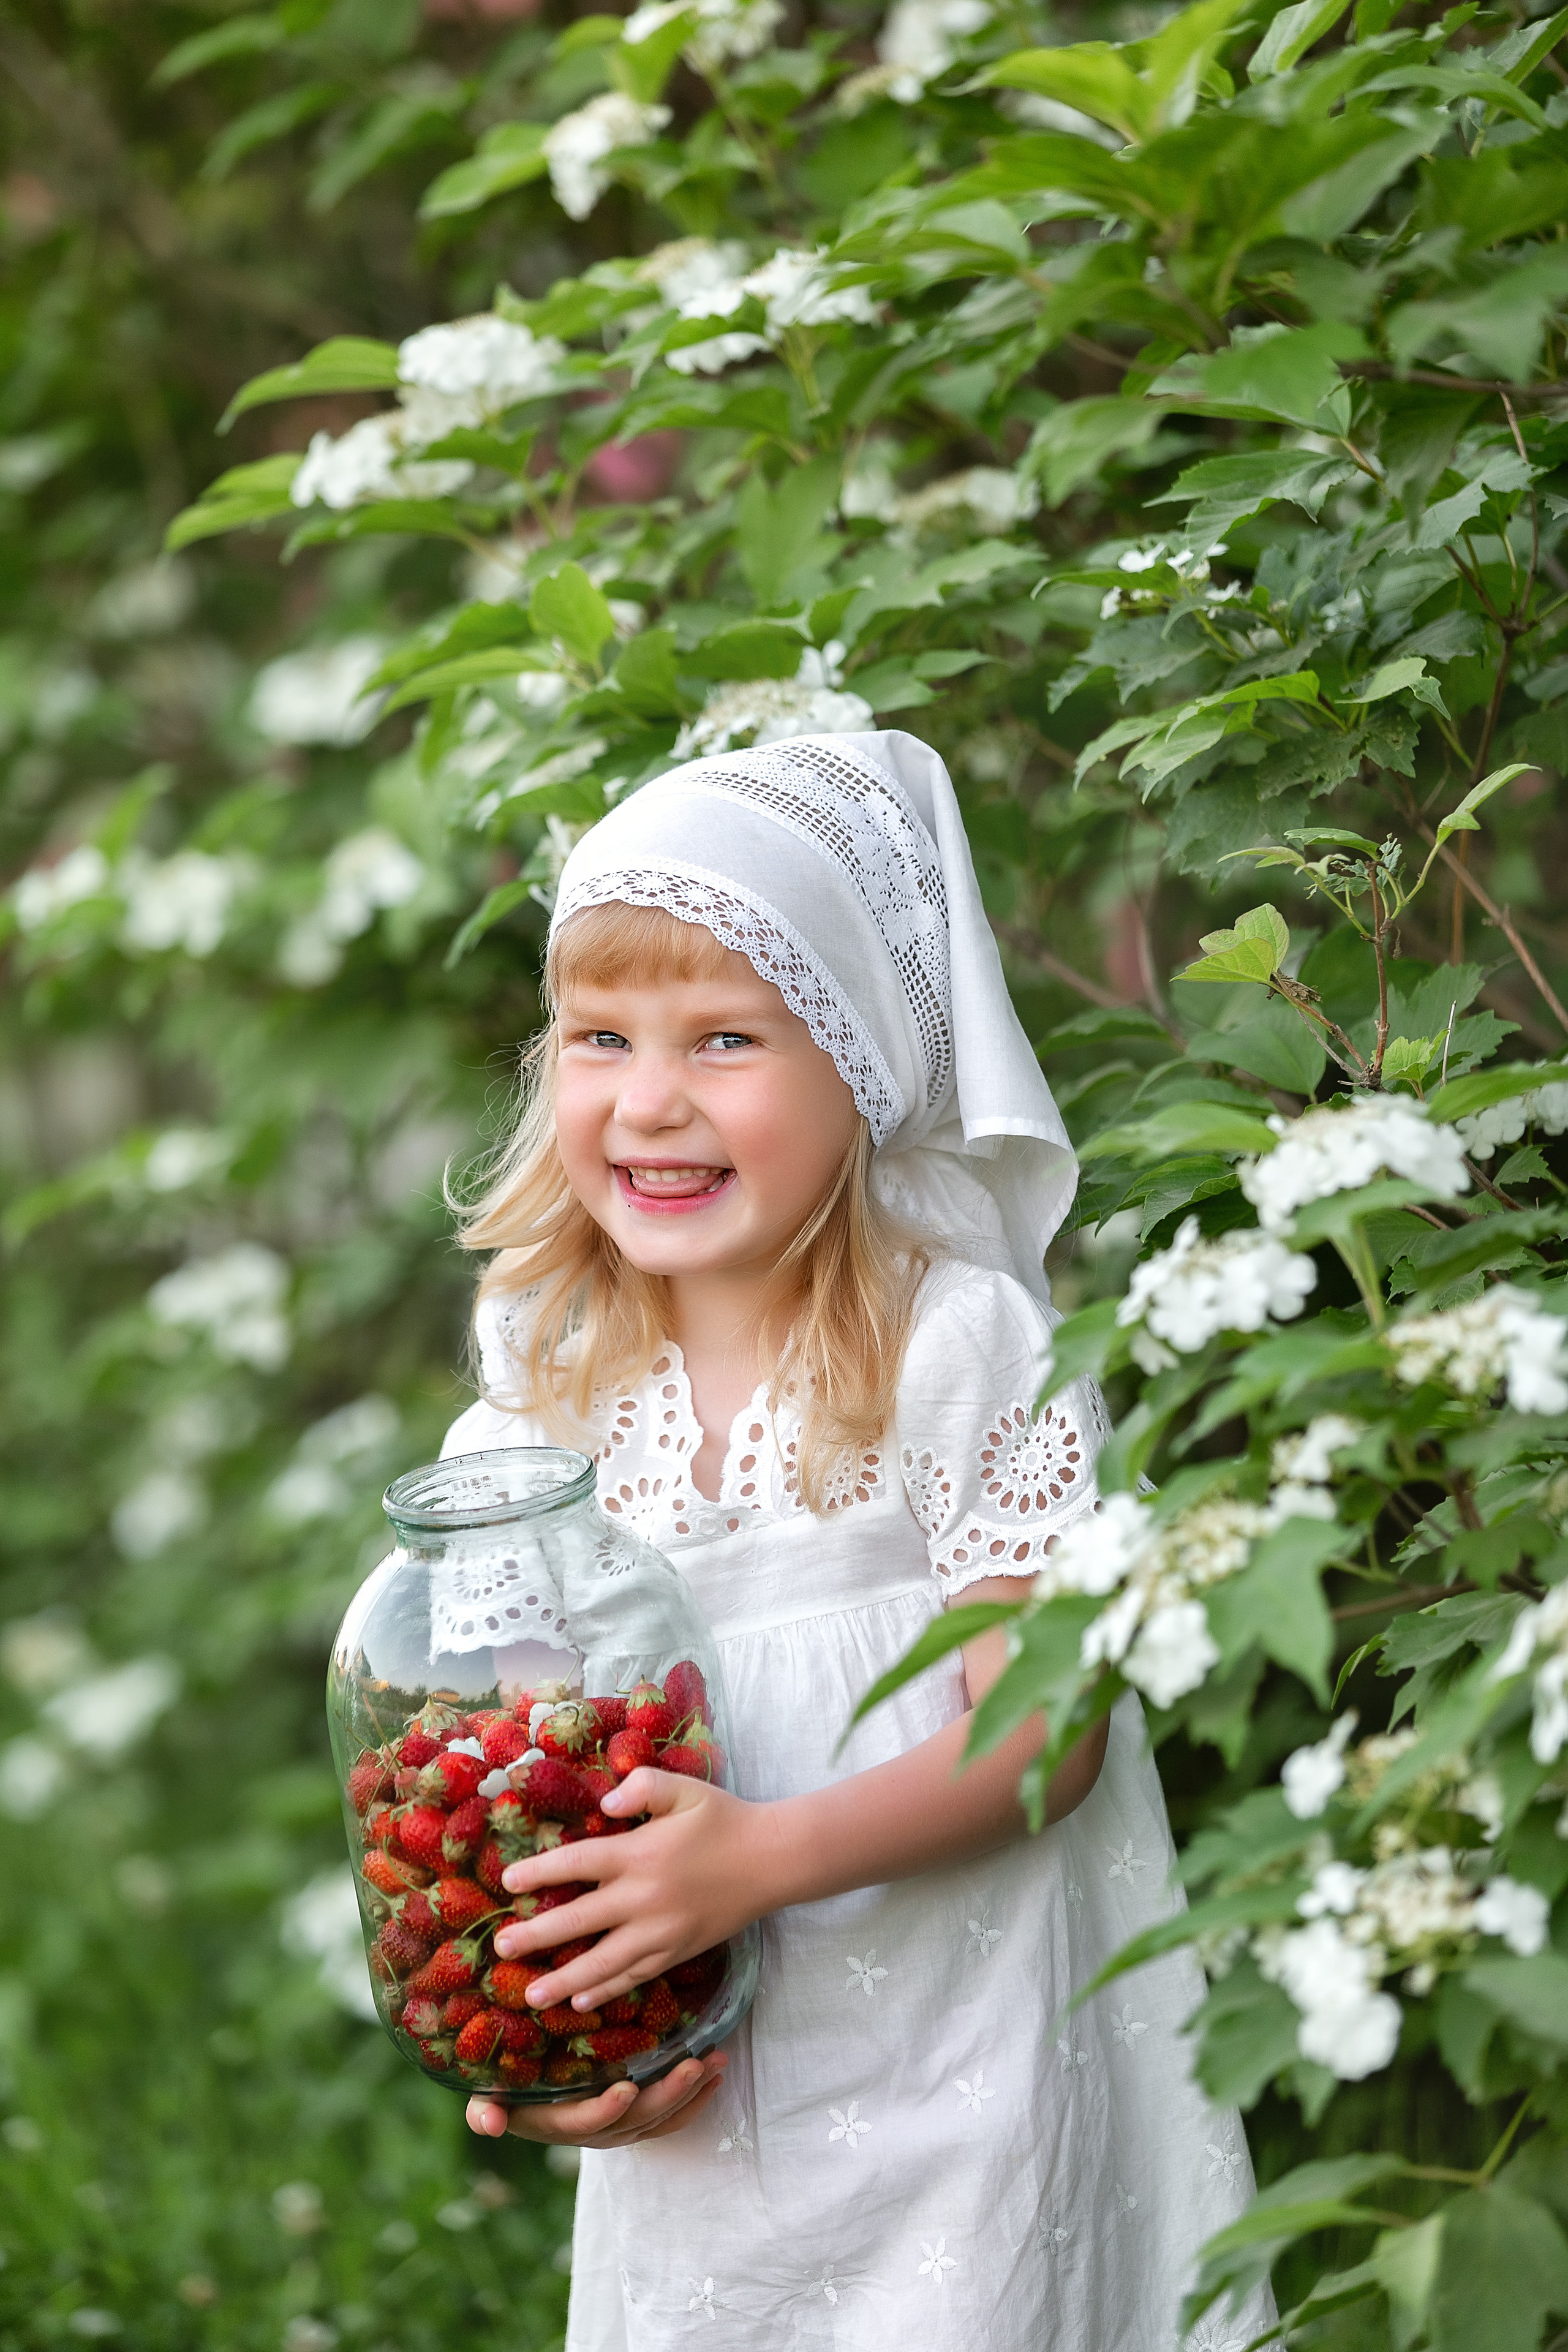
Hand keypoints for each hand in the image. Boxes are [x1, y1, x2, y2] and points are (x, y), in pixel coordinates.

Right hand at [466, 2051, 727, 2148]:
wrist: (527, 2099)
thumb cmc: (507, 2087)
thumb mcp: (490, 2096)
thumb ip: (486, 2109)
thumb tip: (488, 2123)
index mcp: (560, 2122)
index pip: (584, 2123)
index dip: (604, 2110)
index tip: (624, 2090)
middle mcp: (595, 2131)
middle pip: (636, 2121)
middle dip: (667, 2094)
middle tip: (693, 2066)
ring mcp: (620, 2128)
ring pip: (660, 2118)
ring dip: (690, 2093)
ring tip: (716, 2062)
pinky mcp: (638, 2120)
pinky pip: (671, 2119)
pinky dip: (696, 2101)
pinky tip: (717, 2076)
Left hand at [495, 1768, 772, 2010]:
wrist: (772, 1860)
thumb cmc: (724, 1818)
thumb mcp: (685, 1788)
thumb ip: (642, 1786)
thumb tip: (604, 1804)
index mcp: (640, 1853)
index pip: (577, 1864)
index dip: (539, 1873)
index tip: (508, 1883)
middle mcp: (644, 1897)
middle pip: (579, 1920)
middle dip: (536, 1937)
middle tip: (502, 1948)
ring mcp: (660, 1932)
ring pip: (603, 1962)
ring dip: (564, 1981)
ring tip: (531, 1996)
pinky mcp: (676, 1952)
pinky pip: (635, 1977)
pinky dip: (606, 1991)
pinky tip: (581, 2002)